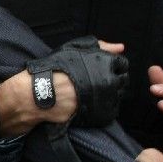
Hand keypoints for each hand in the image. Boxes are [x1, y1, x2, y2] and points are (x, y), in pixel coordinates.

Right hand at [0, 40, 123, 137]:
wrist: (40, 94)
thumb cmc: (54, 70)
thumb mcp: (74, 50)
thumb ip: (99, 47)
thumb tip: (120, 47)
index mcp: (104, 64)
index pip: (122, 64)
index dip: (112, 65)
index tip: (101, 68)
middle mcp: (109, 81)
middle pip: (122, 80)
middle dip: (113, 79)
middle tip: (95, 80)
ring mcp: (106, 99)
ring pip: (117, 95)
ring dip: (109, 92)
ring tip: (91, 91)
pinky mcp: (102, 114)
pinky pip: (111, 109)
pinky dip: (104, 106)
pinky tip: (90, 101)